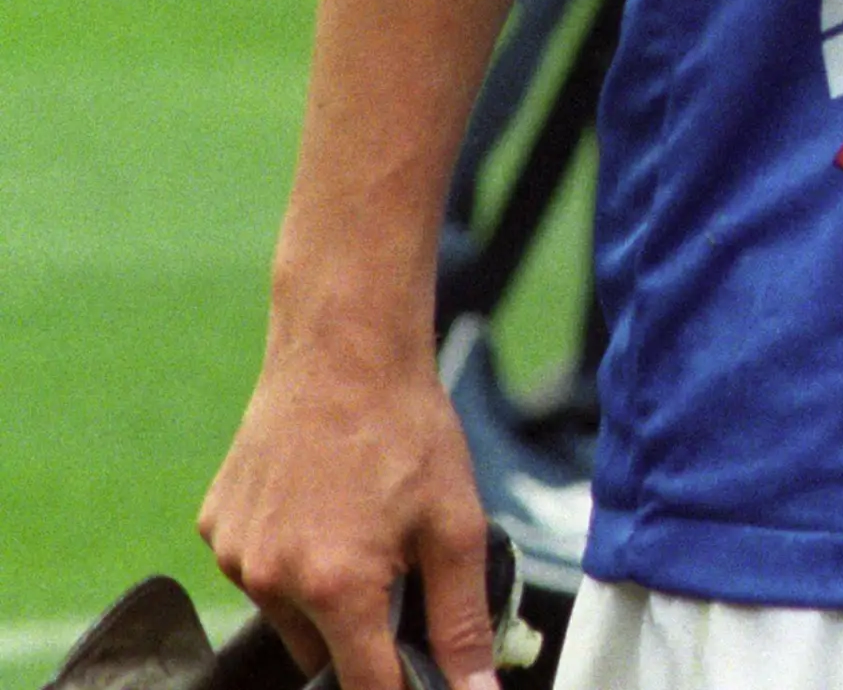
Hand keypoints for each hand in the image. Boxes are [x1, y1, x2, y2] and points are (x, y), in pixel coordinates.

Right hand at [200, 320, 499, 689]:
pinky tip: (322, 504)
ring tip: (362, 523)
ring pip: (288, 612)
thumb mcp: (456, 526)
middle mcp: (273, 580)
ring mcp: (235, 555)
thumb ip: (462, 620)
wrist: (345, 351)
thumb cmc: (407, 430)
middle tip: (401, 570)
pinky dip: (290, 555)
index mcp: (337, 587)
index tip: (419, 673)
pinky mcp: (214, 527)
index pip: (364, 685)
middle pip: (323, 652)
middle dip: (364, 631)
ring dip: (324, 594)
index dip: (400, 686)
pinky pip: (257, 569)